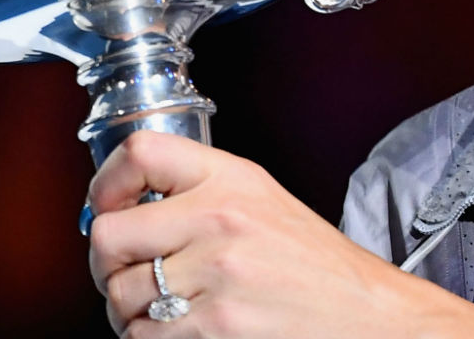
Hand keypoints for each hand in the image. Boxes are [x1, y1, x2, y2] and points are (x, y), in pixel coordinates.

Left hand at [87, 131, 473, 337]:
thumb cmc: (320, 268)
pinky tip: (186, 330)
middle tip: (125, 273)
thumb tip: (127, 208)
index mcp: (233, 180)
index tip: (104, 204)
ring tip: (165, 310)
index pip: (141, 154)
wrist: (368, 317)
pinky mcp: (214, 327)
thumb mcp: (265, 204)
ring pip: (120, 296)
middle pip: (108, 235)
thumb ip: (203, 195)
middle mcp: (221, 220)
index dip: (105, 182)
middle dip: (107, 263)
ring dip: (130, 311)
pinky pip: (144, 337)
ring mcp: (216, 275)